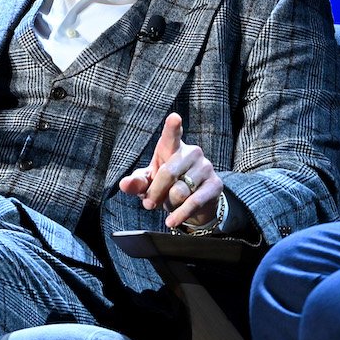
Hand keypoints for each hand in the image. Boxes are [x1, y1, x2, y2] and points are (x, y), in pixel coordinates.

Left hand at [119, 112, 222, 229]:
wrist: (193, 202)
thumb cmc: (166, 186)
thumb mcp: (148, 184)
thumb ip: (136, 183)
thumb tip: (124, 184)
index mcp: (173, 147)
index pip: (172, 135)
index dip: (172, 126)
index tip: (174, 118)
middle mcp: (192, 152)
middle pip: (168, 173)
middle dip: (155, 192)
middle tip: (148, 204)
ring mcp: (205, 167)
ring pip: (180, 191)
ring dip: (169, 203)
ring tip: (170, 203)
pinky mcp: (215, 184)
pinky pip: (193, 202)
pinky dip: (179, 214)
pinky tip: (172, 221)